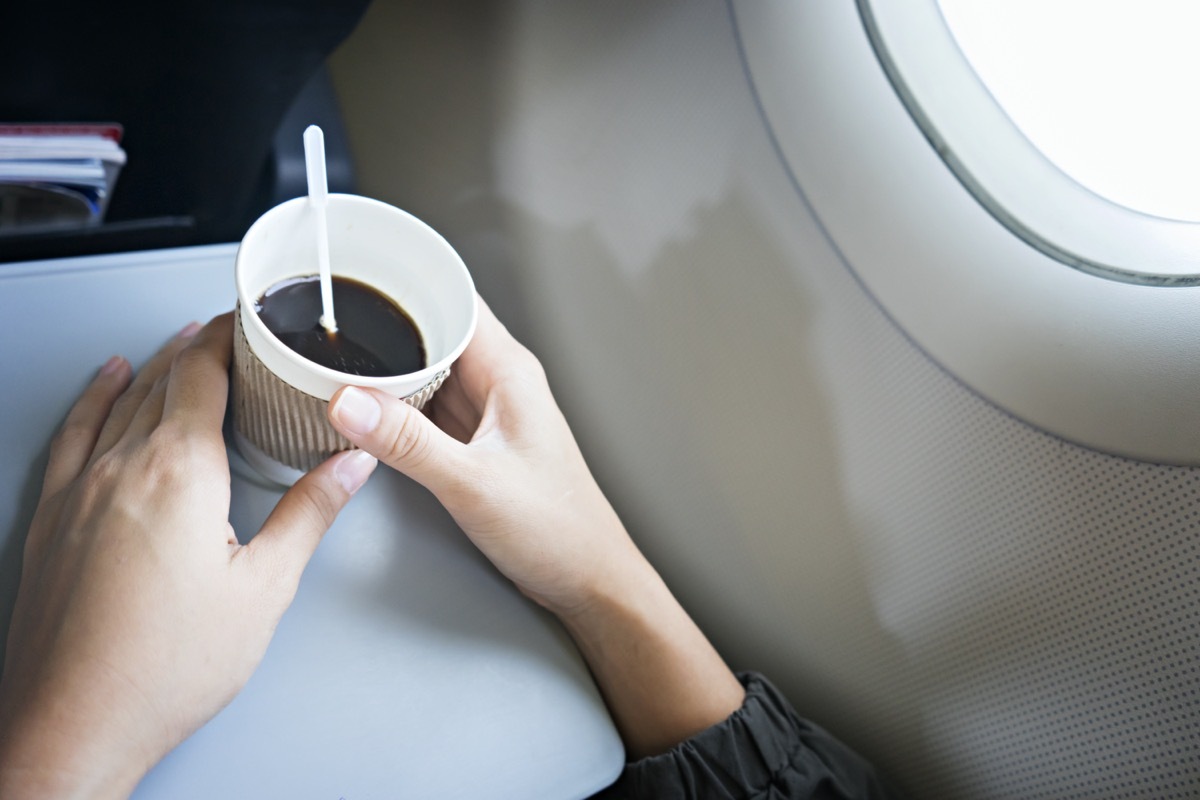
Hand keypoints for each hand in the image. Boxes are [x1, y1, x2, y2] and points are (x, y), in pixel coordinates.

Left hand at [0, 314, 376, 798]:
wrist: (75, 725)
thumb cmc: (164, 668)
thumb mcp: (263, 589)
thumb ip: (309, 514)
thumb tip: (349, 464)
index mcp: (179, 473)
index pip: (202, 375)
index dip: (226, 338)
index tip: (248, 321)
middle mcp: (121, 468)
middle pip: (162, 380)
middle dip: (199, 345)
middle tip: (230, 330)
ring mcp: (79, 490)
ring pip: (119, 401)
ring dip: (154, 365)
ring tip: (180, 342)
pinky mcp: (53, 517)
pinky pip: (74, 433)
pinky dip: (94, 399)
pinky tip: (106, 384)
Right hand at [328, 297, 743, 758]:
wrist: (588, 580)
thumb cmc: (557, 530)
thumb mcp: (473, 483)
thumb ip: (408, 442)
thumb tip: (348, 400)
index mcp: (509, 372)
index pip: (452, 298)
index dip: (404, 278)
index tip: (354, 267)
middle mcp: (499, 383)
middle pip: (431, 330)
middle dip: (380, 322)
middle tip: (322, 315)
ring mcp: (487, 413)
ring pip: (426, 369)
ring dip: (385, 365)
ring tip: (329, 356)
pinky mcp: (475, 443)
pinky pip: (426, 406)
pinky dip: (394, 403)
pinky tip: (363, 409)